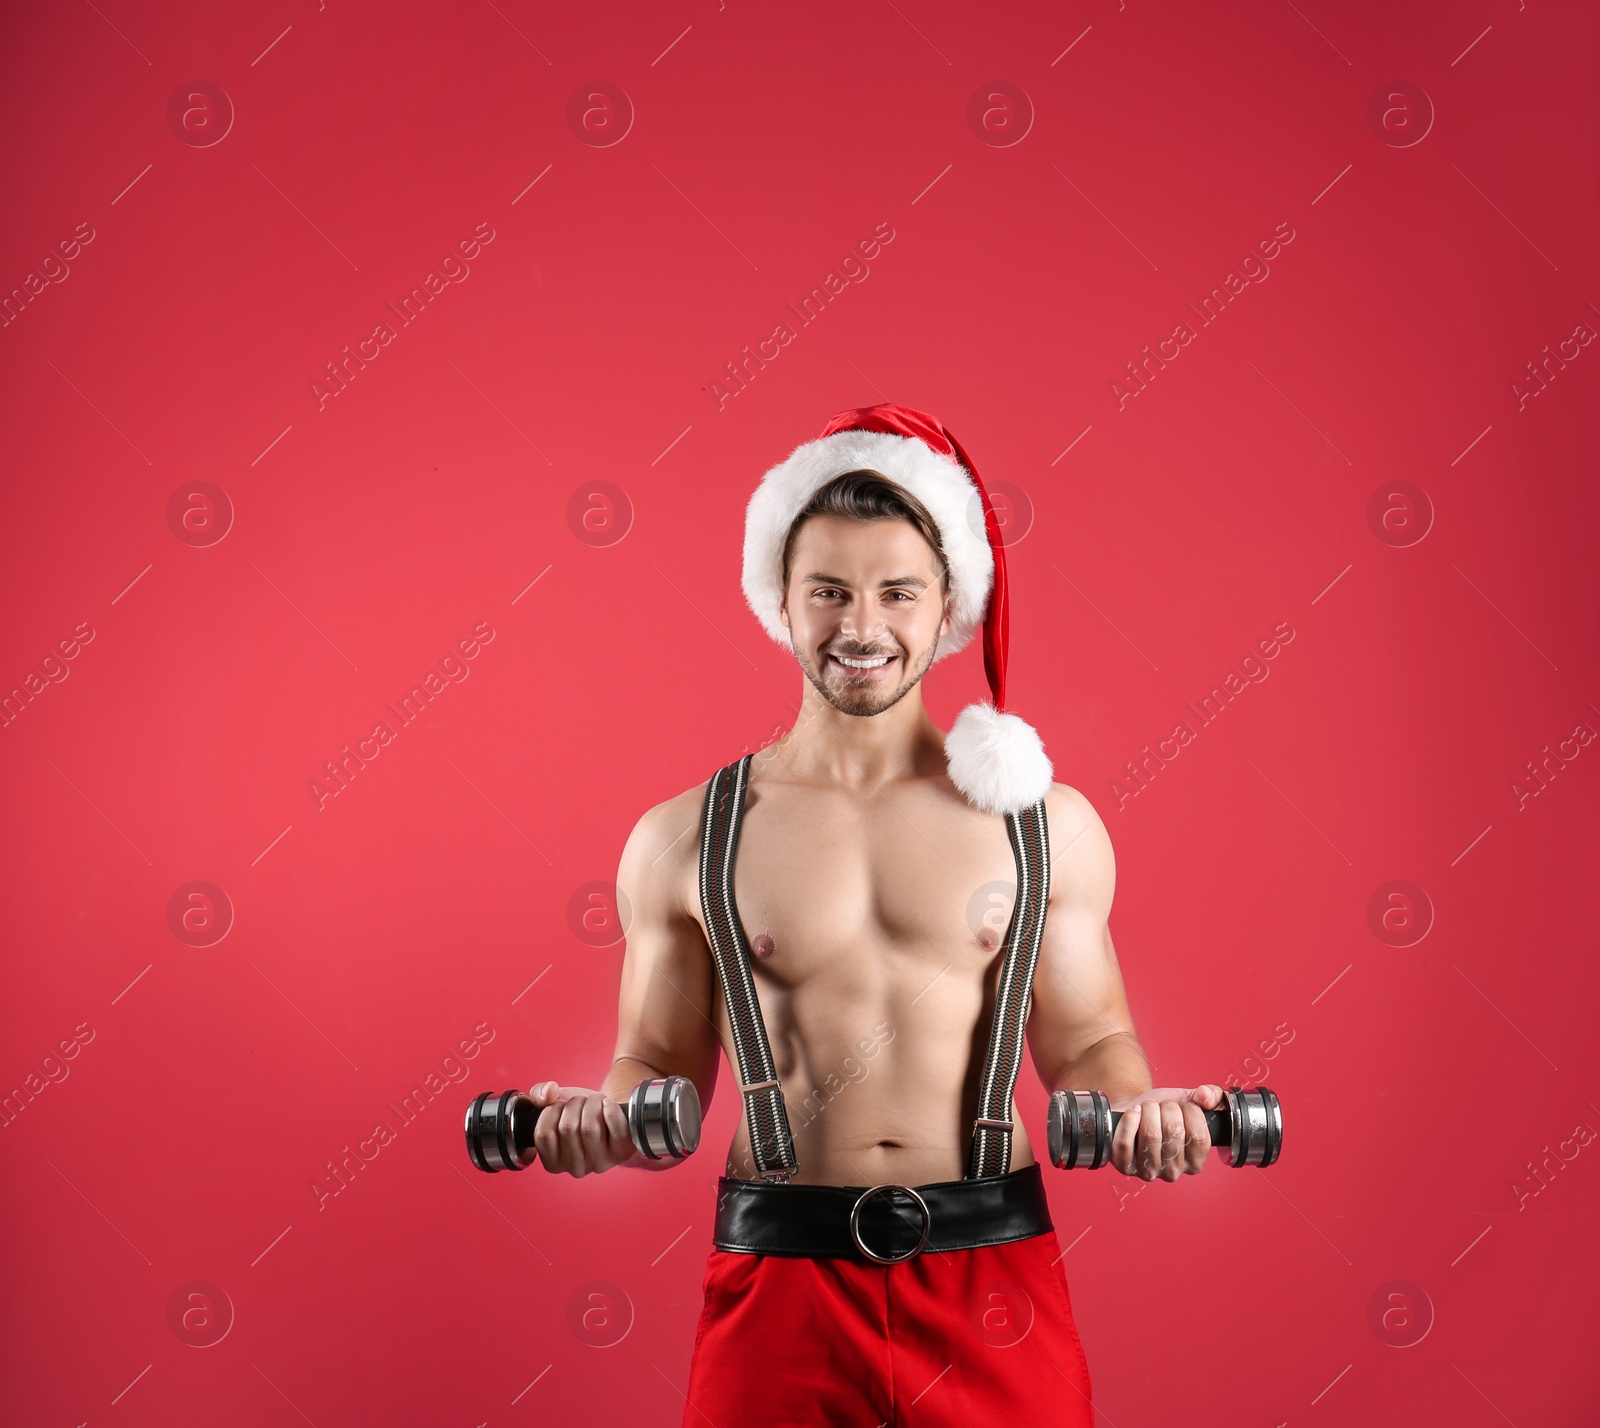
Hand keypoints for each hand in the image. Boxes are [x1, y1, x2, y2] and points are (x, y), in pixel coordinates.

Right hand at [527, 1081, 635, 1177]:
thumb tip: (547, 1094)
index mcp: (553, 1162)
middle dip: (574, 1104)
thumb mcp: (554, 1101)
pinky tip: (608, 1106)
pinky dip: (611, 1109)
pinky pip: (615, 1128)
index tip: (560, 1107)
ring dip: (592, 1104)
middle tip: (580, 1104)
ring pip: (590, 1127)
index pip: (543, 1134)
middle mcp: (576, 1168)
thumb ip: (539, 1094)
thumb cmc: (579, 1112)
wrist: (607, 1112)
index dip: (552, 1110)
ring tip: (594, 1104)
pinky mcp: (621, 1152)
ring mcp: (599, 1163)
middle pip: (567, 1128)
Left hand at [1108, 1085, 1223, 1180]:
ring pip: (1151, 1135)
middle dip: (1167, 1108)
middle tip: (1162, 1106)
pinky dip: (1129, 1120)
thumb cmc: (1164, 1111)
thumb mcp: (1191, 1099)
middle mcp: (1173, 1172)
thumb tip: (1207, 1098)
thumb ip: (1211, 1095)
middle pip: (1174, 1132)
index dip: (1191, 1112)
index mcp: (1195, 1162)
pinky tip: (1134, 1112)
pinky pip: (1125, 1142)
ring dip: (1149, 1110)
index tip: (1184, 1105)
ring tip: (1148, 1107)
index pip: (1199, 1137)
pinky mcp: (1125, 1166)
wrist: (1136, 1110)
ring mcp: (1148, 1171)